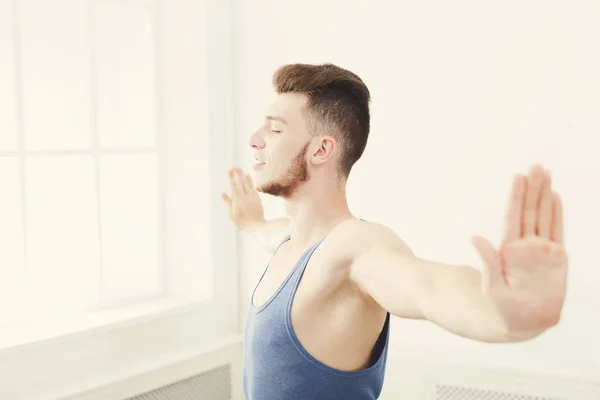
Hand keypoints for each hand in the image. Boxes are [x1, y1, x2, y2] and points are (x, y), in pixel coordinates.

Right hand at [222, 167, 265, 230]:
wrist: (257, 225)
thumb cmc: (242, 222)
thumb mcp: (231, 215)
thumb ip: (228, 203)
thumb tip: (223, 193)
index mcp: (237, 199)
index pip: (233, 185)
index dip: (231, 177)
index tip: (229, 170)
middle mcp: (244, 196)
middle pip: (240, 182)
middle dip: (237, 173)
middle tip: (234, 166)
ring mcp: (251, 196)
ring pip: (246, 183)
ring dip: (243, 175)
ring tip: (239, 169)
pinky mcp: (257, 198)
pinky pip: (252, 186)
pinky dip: (250, 181)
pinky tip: (248, 176)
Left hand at [472, 164, 566, 333]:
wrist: (523, 323)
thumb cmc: (503, 309)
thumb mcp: (493, 287)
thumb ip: (488, 262)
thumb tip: (475, 237)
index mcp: (508, 250)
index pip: (513, 217)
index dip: (516, 197)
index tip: (518, 177)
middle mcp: (524, 245)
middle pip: (529, 211)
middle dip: (532, 188)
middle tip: (536, 166)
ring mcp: (540, 250)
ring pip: (543, 216)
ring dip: (545, 194)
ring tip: (545, 173)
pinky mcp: (556, 257)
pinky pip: (557, 231)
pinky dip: (557, 213)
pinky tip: (555, 196)